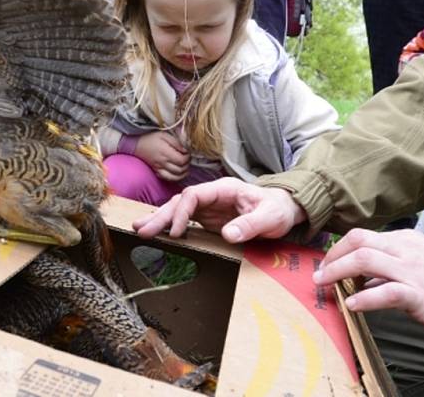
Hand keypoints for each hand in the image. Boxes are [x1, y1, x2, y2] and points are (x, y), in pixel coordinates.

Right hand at [133, 178, 305, 242]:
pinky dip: (169, 227)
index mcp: (223, 189)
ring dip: (159, 220)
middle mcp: (211, 196)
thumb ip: (249, 225)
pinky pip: (184, 221)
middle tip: (140, 230)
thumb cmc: (278, 210)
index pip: (193, 196)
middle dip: (160, 216)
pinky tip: (156, 233)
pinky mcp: (208, 219)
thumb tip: (228, 234)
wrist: (284, 210)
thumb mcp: (269, 218)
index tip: (176, 232)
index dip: (181, 212)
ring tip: (139, 230)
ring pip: (178, 210)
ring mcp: (208, 207)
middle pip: (179, 202)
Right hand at [134, 131, 189, 181]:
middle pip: (180, 170)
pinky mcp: (156, 171)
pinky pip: (167, 178)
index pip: (182, 160)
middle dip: (187, 165)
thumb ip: (176, 142)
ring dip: (183, 173)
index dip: (188, 158)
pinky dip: (175, 177)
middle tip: (187, 158)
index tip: (188, 152)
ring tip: (185, 166)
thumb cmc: (150, 138)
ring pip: (175, 177)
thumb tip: (186, 150)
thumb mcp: (164, 135)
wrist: (136, 144)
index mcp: (166, 153)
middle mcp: (163, 163)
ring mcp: (159, 168)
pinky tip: (177, 172)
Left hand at [314, 229, 423, 341]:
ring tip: (323, 284)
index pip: (362, 237)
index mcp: (404, 240)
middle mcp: (406, 250)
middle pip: (358, 242)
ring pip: (366, 260)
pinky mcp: (421, 295)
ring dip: (337, 272)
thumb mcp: (419, 265)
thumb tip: (361, 279)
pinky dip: (365, 297)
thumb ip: (390, 268)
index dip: (338, 249)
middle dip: (332, 257)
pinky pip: (387, 292)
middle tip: (319, 273)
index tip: (325, 263)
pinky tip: (352, 304)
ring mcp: (413, 271)